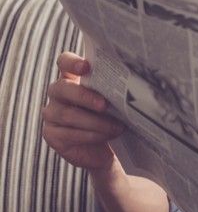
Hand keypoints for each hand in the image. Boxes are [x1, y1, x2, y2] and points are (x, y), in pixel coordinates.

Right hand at [41, 52, 124, 171]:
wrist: (105, 149)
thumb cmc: (111, 118)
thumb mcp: (114, 101)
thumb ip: (114, 89)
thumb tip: (132, 84)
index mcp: (72, 78)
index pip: (64, 62)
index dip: (72, 62)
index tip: (86, 67)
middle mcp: (58, 93)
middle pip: (62, 88)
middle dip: (85, 97)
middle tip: (105, 105)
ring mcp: (52, 113)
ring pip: (68, 114)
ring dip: (96, 122)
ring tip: (117, 127)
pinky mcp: (51, 134)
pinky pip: (69, 133)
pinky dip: (92, 135)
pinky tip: (107, 136)